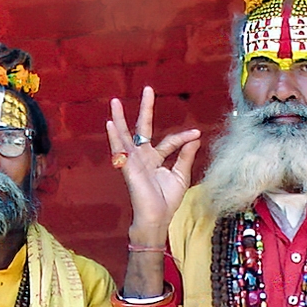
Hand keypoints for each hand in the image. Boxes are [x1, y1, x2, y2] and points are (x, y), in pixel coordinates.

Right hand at [106, 87, 200, 238]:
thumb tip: (194, 139)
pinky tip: (110, 123)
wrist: (157, 218)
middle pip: (143, 128)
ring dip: (121, 118)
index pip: (170, 141)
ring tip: (116, 101)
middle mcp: (143, 156)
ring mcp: (134, 161)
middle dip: (146, 109)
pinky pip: (119, 149)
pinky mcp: (128, 167)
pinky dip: (115, 136)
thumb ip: (185, 156)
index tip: (196, 134)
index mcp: (156, 159)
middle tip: (148, 89)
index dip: (184, 137)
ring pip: (126, 135)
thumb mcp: (181, 175)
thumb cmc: (167, 201)